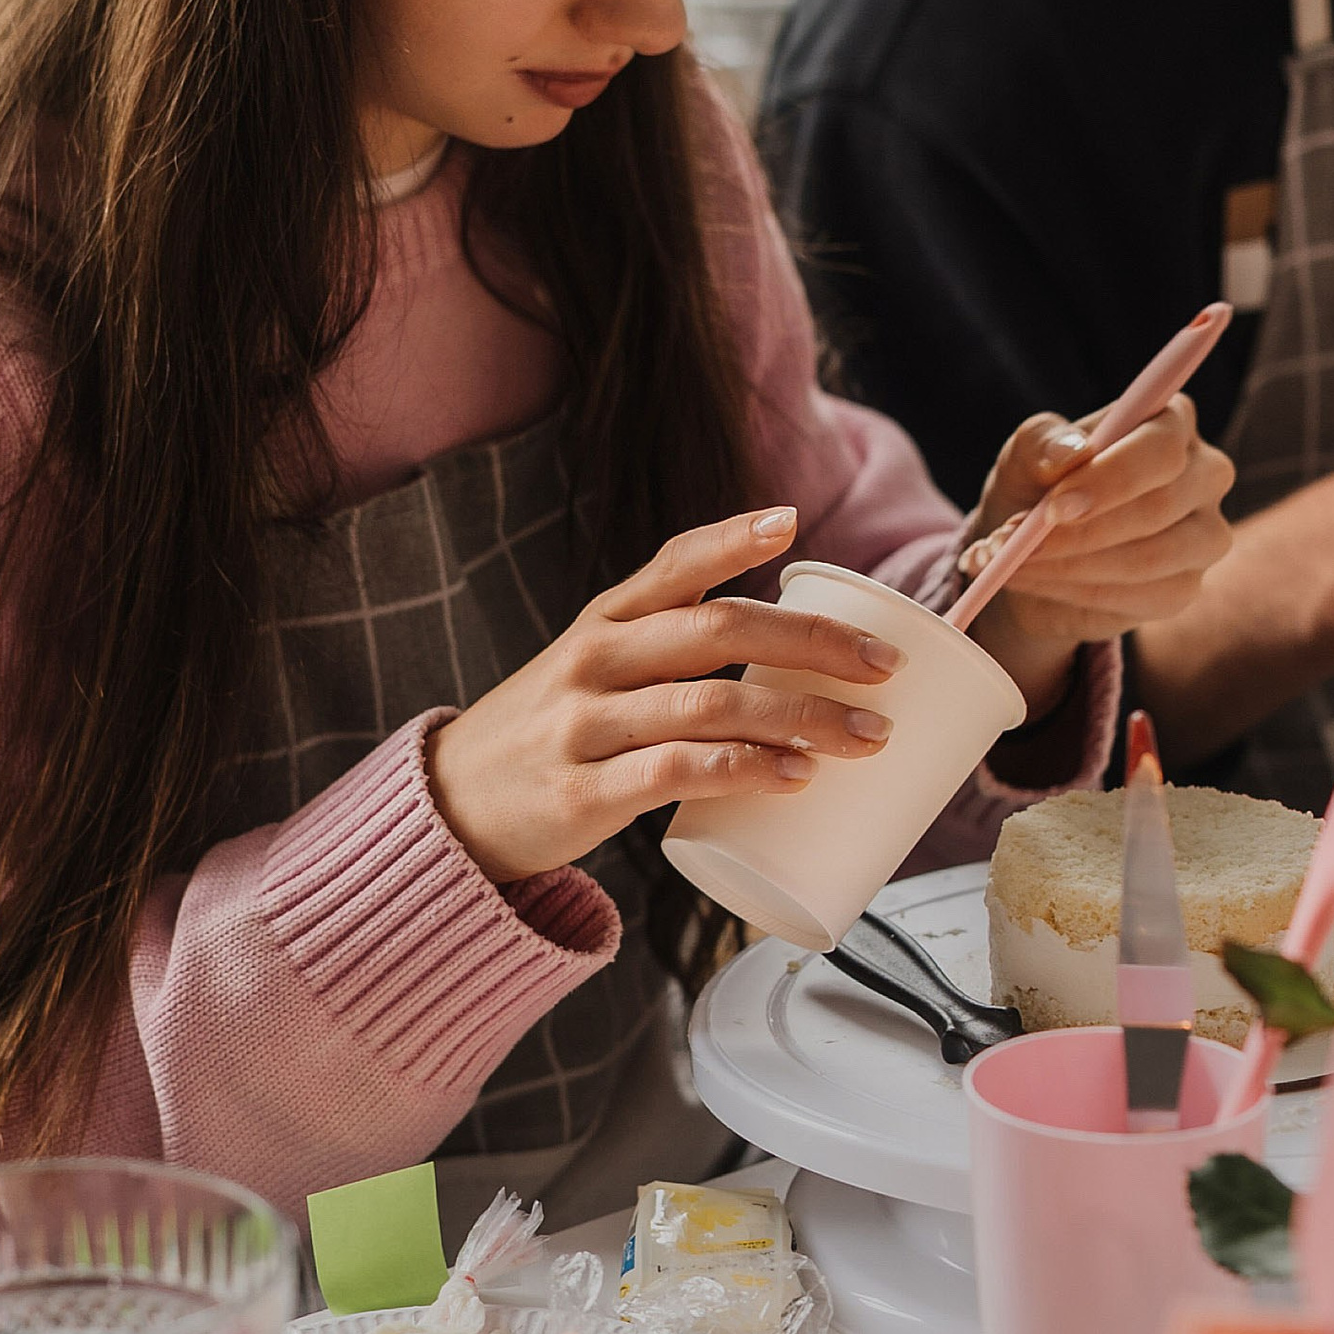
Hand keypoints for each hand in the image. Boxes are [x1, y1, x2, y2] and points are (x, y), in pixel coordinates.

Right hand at [425, 505, 902, 887]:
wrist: (449, 811)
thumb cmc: (548, 735)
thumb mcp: (592, 669)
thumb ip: (667, 649)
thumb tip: (792, 654)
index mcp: (603, 620)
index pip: (673, 563)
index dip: (732, 538)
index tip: (792, 523)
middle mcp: (594, 660)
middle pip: (717, 631)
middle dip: (812, 644)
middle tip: (884, 666)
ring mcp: (586, 726)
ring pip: (711, 705)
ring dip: (802, 719)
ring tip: (868, 736)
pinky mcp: (583, 793)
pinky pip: (678, 773)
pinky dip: (744, 772)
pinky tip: (793, 778)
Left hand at [959, 403, 1236, 710]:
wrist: (1032, 552)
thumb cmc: (1037, 485)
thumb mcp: (1025, 455)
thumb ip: (1043, 443)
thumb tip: (1072, 452)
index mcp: (1172, 422)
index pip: (1161, 446)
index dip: (1110, 479)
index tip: (1054, 506)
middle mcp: (1204, 474)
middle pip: (1161, 505)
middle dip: (1081, 531)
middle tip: (1018, 542)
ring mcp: (1204, 534)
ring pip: (1149, 558)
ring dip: (1070, 565)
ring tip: (1015, 562)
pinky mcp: (1186, 586)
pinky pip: (1141, 597)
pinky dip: (1077, 592)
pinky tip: (1038, 581)